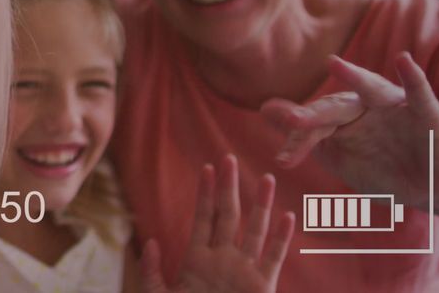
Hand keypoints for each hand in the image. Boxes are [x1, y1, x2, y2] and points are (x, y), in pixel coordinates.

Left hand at [139, 155, 294, 292]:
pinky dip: (282, 238)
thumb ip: (153, 272)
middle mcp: (223, 259)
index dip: (205, 193)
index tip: (207, 168)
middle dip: (228, 188)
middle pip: (228, 215)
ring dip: (260, 205)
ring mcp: (244, 270)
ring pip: (254, 230)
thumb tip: (150, 243)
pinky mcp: (262, 286)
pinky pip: (274, 258)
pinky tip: (288, 217)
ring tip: (266, 179)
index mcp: (197, 259)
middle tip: (229, 158)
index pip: (203, 218)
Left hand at [260, 52, 438, 216]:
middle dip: (314, 116)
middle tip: (292, 121)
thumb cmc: (382, 170)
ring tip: (334, 64)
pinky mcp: (426, 111)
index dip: (299, 142)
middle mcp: (364, 105)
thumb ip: (304, 135)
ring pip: (369, 89)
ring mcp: (394, 105)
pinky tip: (405, 61)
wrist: (432, 190)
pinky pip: (419, 92)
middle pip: (334, 108)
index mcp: (342, 117)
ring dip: (353, 78)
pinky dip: (414, 77)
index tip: (283, 160)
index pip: (314, 126)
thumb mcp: (338, 156)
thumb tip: (263, 108)